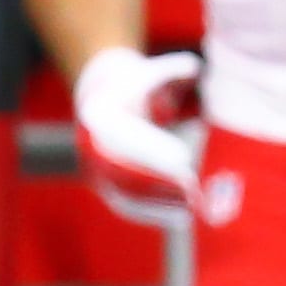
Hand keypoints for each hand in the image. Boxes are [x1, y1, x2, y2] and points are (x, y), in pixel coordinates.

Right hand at [72, 46, 199, 225]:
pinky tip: (179, 217)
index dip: (153, 150)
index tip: (184, 158)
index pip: (125, 138)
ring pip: (124, 193)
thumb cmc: (133, 81)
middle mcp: (90, 146)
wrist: (100, 95)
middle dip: (159, 182)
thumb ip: (172, 68)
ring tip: (190, 209)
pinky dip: (151, 212)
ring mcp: (94, 169)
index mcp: (98, 115)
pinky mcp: (103, 184)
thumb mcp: (150, 69)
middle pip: (124, 172)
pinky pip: (125, 203)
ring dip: (157, 205)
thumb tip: (195, 69)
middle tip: (192, 186)